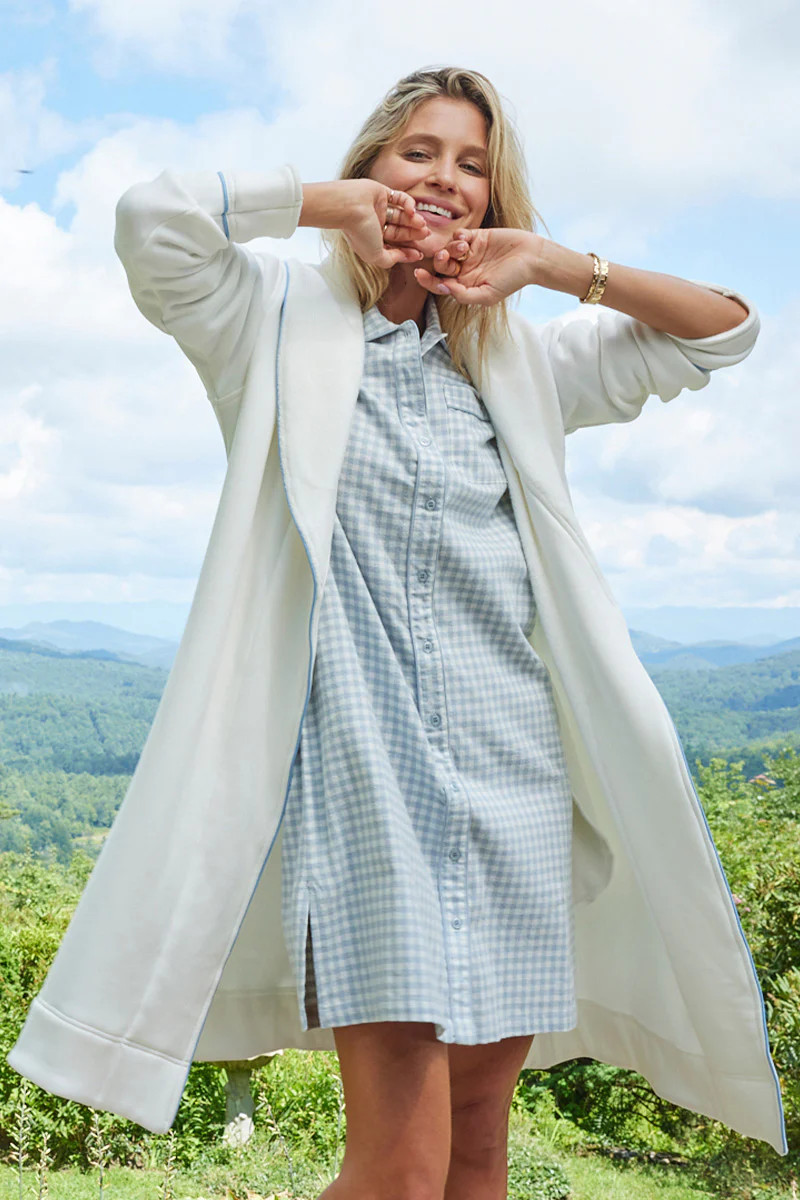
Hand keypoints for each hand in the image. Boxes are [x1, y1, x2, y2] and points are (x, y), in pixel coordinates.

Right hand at [339, 179, 429, 268]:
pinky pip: (400, 198)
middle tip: (427, 235)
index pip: (393, 247)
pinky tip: (412, 210)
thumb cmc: (359, 232)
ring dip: (414, 220)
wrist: (348, 207)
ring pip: (401, 216)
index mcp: (372, 240)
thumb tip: (404, 256)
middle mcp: (375, 225)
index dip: (407, 251)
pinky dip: (408, 203)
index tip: (420, 254)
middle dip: (414, 234)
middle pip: (400, 231)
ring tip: (423, 224)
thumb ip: (391, 259)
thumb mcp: (376, 256)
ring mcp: (379, 209)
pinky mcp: (382, 193)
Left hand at [414, 228, 541, 305]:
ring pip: (448, 250)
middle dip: (439, 261)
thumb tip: (443, 288)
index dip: (427, 280)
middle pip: (441, 266)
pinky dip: (458, 237)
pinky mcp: (477, 237)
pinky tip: (466, 239)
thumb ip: (464, 295)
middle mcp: (465, 270)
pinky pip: (459, 236)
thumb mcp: (488, 294)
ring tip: (463, 248)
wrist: (532, 258)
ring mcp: (470, 253)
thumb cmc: (512, 280)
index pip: (440, 284)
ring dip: (450, 248)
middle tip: (444, 257)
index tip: (419, 273)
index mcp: (465, 286)